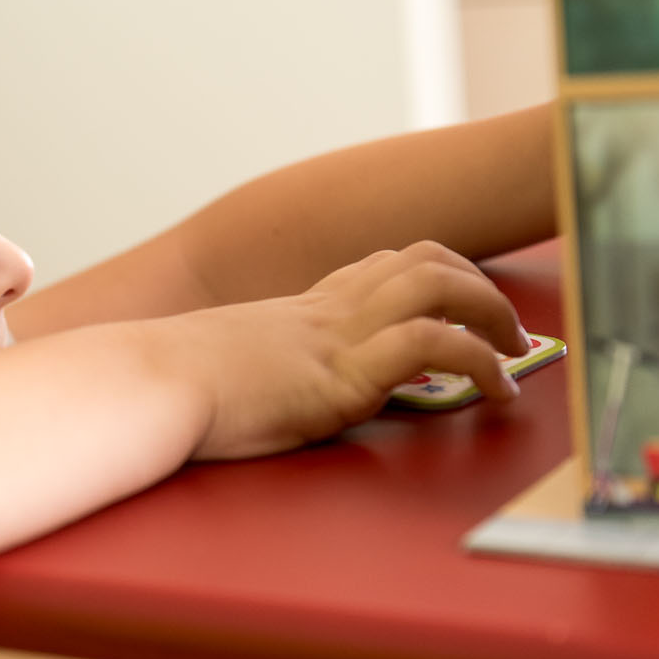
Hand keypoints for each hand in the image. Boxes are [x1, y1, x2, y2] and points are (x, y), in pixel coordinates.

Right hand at [160, 240, 527, 460]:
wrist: (142, 386)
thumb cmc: (164, 389)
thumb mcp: (218, 372)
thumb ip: (248, 374)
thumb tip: (240, 400)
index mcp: (298, 311)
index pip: (381, 266)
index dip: (434, 276)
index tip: (462, 307)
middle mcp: (324, 311)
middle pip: (421, 258)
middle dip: (479, 287)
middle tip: (508, 331)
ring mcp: (335, 337)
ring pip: (437, 284)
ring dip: (492, 312)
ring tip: (516, 353)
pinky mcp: (342, 373)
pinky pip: (432, 345)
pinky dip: (481, 362)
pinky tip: (497, 391)